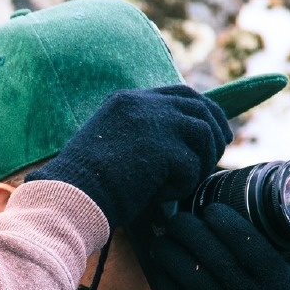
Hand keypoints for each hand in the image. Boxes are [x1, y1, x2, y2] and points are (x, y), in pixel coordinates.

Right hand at [25, 85, 231, 229]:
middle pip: (200, 107)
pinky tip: (160, 196)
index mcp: (129, 100)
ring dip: (200, 162)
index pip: (181, 94)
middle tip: (216, 156)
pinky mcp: (163, 147)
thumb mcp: (113, 144)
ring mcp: (155, 122)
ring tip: (180, 184)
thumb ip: (142, 135)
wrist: (72, 195)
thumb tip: (179, 147)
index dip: (204, 112)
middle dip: (215, 132)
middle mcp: (143, 104)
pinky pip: (191, 166)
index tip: (213, 132)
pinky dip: (181, 186)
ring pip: (203, 134)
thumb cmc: (87, 182)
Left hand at [148, 205, 289, 289]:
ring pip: (187, 273)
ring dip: (169, 248)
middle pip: (213, 255)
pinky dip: (162, 274)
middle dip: (189, 229)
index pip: (249, 244)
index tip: (211, 209)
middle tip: (180, 218)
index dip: (225, 221)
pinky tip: (160, 262)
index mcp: (279, 285)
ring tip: (165, 236)